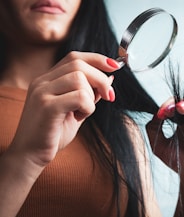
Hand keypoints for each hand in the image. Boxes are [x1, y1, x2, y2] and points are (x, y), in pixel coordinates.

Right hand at [10, 51, 118, 166]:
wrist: (30, 156)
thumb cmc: (53, 133)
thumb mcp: (76, 110)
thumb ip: (90, 93)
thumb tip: (110, 77)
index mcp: (48, 79)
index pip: (74, 57)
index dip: (97, 59)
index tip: (115, 66)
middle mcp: (42, 81)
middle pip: (78, 64)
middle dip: (100, 79)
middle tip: (109, 97)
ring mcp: (42, 92)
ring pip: (79, 78)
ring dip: (91, 97)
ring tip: (83, 113)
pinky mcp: (47, 106)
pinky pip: (79, 97)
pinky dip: (87, 108)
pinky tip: (79, 118)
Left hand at [146, 98, 183, 183]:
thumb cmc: (179, 160)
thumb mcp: (159, 146)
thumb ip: (153, 129)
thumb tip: (154, 115)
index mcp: (182, 119)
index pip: (177, 103)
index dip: (169, 105)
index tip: (160, 114)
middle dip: (181, 103)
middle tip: (173, 107)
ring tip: (182, 109)